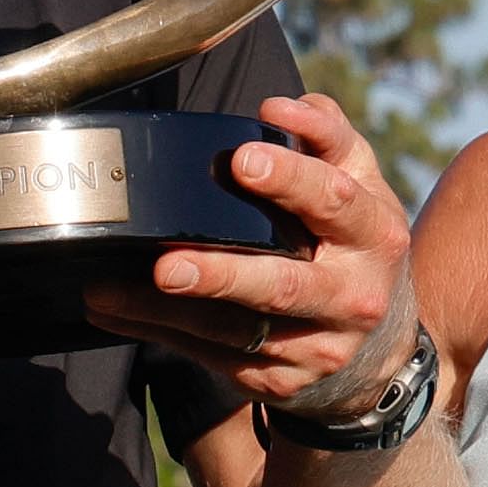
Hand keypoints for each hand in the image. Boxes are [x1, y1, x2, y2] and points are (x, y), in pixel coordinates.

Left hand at [86, 93, 420, 418]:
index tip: (242, 161)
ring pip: (232, 331)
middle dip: (223, 275)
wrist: (378, 349)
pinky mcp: (278, 380)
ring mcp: (315, 347)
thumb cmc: (353, 248)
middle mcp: (352, 297)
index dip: (291, 179)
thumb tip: (283, 106)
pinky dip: (158, 333)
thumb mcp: (360, 189)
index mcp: (373, 236)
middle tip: (167, 264)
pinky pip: (211, 355)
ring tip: (109, 290)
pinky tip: (114, 312)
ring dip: (166, 311)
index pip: (334, 202)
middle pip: (282, 286)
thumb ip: (328, 139)